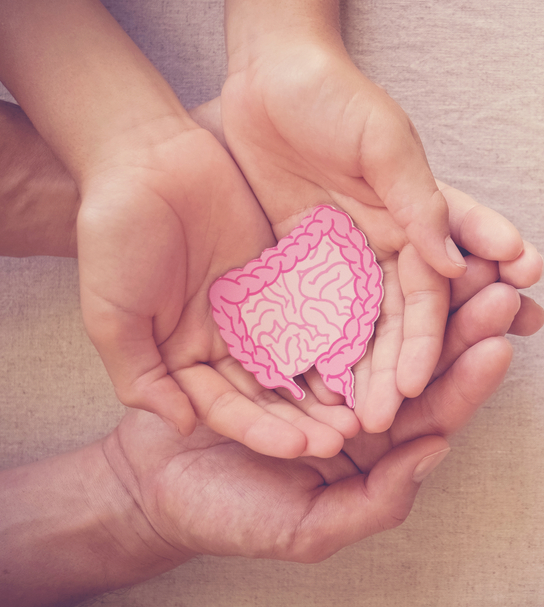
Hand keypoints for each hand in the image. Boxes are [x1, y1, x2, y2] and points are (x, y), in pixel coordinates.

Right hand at [77, 121, 358, 458]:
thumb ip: (141, 374)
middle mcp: (225, 342)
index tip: (299, 449)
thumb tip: (183, 425)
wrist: (145, 158)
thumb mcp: (111, 313)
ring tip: (364, 408)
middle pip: (270, 393)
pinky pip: (315, 307)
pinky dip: (337, 332)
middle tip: (345, 438)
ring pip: (298, 357)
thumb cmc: (115, 235)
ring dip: (327, 385)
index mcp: (183, 359)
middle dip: (304, 419)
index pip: (229, 409)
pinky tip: (369, 351)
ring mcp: (256, 309)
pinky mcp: (282, 274)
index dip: (262, 431)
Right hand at [104, 278, 534, 560]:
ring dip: (429, 287)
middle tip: (499, 287)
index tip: (499, 345)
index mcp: (376, 444)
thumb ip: (376, 502)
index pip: (433, 410)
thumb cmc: (225, 514)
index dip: (467, 379)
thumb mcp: (305, 527)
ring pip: (388, 318)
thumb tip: (437, 452)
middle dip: (462, 322)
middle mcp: (361, 394)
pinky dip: (366, 270)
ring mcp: (327, 355)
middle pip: (422, 356)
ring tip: (465, 255)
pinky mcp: (290, 323)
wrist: (149, 479)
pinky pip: (334, 296)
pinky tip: (396, 239)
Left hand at [219, 40, 535, 430]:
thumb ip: (419, 203)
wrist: (271, 72)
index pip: (429, 294)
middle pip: (394, 325)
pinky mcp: (298, 262)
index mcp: (416, 225)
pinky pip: (303, 314)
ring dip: (355, 376)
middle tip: (385, 420)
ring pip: (353, 330)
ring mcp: (341, 260)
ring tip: (349, 424)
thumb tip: (455, 267)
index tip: (418, 382)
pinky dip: (306, 351)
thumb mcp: (385, 143)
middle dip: (394, 372)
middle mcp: (385, 250)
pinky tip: (302, 392)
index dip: (427, 339)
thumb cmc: (337, 97)